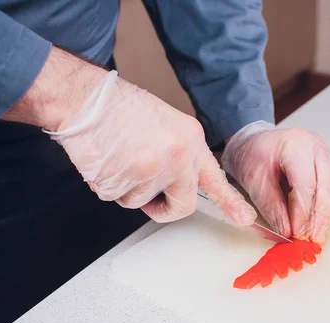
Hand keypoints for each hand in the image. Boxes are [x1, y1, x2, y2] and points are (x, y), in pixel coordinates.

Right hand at [5, 48, 256, 223]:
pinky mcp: (123, 180)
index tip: (245, 218)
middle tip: (149, 198)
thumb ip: (180, 153)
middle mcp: (177, 155)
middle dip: (164, 208)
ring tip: (118, 158)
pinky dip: (107, 185)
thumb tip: (181, 182)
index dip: (230, 202)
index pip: (215, 178)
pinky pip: (116, 198)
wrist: (85, 98)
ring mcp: (151, 169)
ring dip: (128, 188)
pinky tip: (105, 160)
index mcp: (190, 139)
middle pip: (182, 205)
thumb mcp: (166, 123)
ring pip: (140, 202)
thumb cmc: (120, 108)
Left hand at [221, 123, 329, 243]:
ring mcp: (327, 154)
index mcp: (296, 145)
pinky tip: (319, 221)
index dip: (303, 212)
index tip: (297, 234)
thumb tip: (288, 233)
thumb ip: (273, 208)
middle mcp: (317, 147)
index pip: (306, 183)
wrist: (254, 143)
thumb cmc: (252, 158)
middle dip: (322, 217)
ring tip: (316, 234)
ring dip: (329, 213)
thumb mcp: (255, 183)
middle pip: (329, 185)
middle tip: (313, 240)